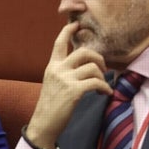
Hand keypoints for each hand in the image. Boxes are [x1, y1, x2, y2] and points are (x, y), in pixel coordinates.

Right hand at [25, 22, 111, 148]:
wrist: (44, 123)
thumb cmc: (51, 106)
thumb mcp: (53, 84)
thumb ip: (64, 72)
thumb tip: (86, 67)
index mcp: (52, 66)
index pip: (59, 43)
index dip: (68, 32)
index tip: (77, 25)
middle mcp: (57, 69)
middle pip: (83, 52)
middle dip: (98, 58)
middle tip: (103, 68)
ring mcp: (65, 79)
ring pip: (92, 67)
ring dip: (102, 76)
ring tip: (102, 85)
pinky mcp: (73, 90)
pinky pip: (96, 82)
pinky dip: (104, 87)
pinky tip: (104, 93)